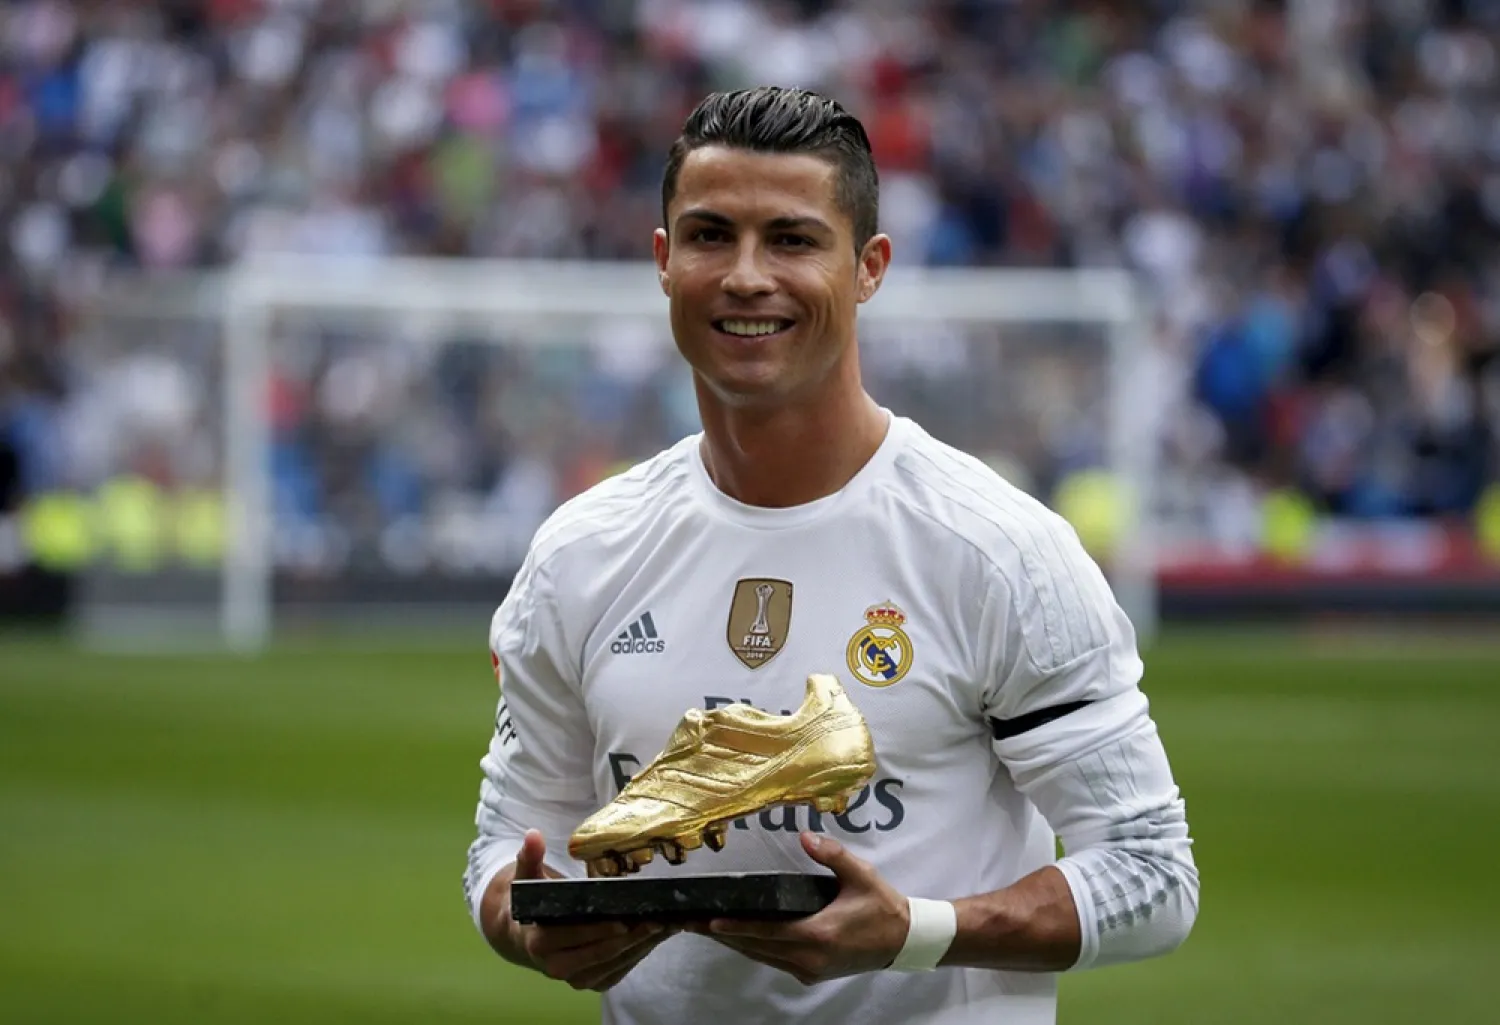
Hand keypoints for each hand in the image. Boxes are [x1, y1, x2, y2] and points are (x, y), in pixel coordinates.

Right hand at [506, 830, 674, 991]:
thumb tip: (533, 835)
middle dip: (630, 939)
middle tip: (657, 920)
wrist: (526, 935)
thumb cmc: (533, 903)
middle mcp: (556, 967)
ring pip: (613, 965)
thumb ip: (529, 857)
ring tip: (665, 926)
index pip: (572, 936)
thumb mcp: (526, 878)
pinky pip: (619, 971)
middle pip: (599, 954)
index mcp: (538, 943)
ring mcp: (575, 978)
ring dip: (640, 947)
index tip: (624, 919)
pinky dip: (639, 955)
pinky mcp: (592, 981)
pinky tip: (657, 937)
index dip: (599, 930)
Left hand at [698, 832, 910, 985]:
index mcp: (817, 934)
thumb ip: (832, 855)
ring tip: (709, 930)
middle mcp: (809, 957)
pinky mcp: (813, 973)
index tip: (708, 922)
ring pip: (764, 958)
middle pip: (757, 948)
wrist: (903, 941)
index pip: (766, 931)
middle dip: (725, 936)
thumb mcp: (860, 876)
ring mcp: (810, 969)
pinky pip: (776, 962)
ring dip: (737, 945)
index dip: (735, 928)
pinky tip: (742, 939)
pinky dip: (756, 951)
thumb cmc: (881, 906)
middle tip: (694, 924)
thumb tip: (805, 836)